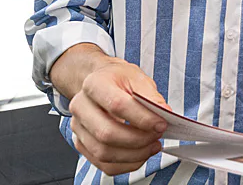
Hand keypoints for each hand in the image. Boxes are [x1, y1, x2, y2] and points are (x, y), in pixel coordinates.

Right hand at [68, 59, 168, 175]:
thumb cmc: (119, 80)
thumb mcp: (137, 78)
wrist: (103, 83)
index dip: (142, 118)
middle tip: (157, 135)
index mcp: (94, 84)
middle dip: (138, 140)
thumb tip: (164, 114)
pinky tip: (141, 154)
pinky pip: (104, 165)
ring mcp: (78, 128)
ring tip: (152, 145)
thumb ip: (151, 96)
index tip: (161, 124)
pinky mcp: (82, 145)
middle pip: (107, 133)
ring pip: (104, 153)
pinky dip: (127, 164)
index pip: (117, 105)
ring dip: (134, 155)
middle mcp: (80, 106)